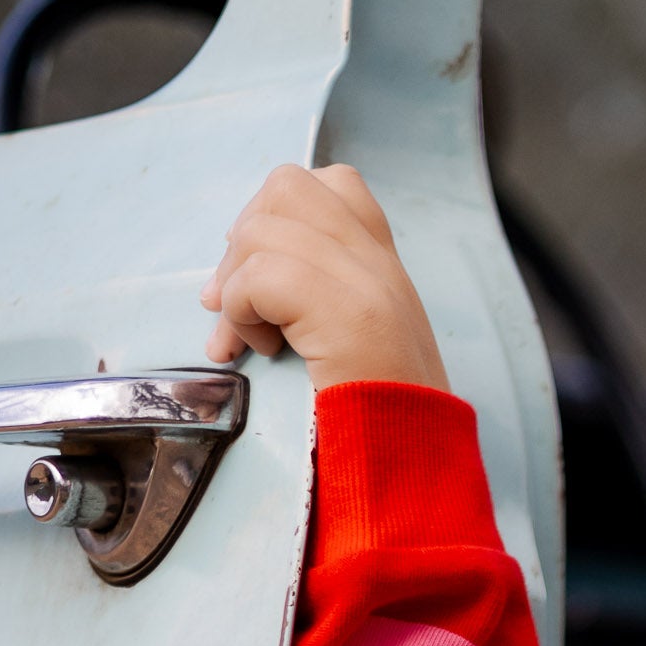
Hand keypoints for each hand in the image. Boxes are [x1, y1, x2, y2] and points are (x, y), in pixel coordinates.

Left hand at [200, 163, 448, 392]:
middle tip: (237, 298)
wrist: (414, 462)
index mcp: (385, 265)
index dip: (279, 213)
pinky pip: (258, 277)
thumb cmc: (377, 416)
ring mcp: (366, 281)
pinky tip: (266, 351)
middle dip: (244, 236)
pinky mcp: (345, 311)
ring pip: (261, 230)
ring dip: (236, 287)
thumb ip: (320, 294)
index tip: (261, 269)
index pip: (334, 183)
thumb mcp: (359, 339)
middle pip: (288, 184)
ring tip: (257, 338)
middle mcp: (379, 262)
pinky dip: (241, 314)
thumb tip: (231, 276)